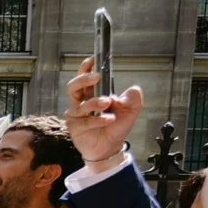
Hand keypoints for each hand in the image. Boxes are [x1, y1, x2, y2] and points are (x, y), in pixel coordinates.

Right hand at [65, 56, 143, 170]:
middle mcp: (81, 103)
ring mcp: (77, 116)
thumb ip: (133, 99)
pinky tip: (109, 119)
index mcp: (92, 94)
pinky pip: (86, 122)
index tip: (92, 60)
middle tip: (97, 77)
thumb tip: (134, 89)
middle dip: (83, 79)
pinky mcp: (75, 128)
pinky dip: (99, 120)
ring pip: (81, 104)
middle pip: (74, 87)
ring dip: (95, 102)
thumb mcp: (130, 111)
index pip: (84, 78)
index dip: (85, 68)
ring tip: (108, 102)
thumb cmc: (115, 127)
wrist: (109, 148)